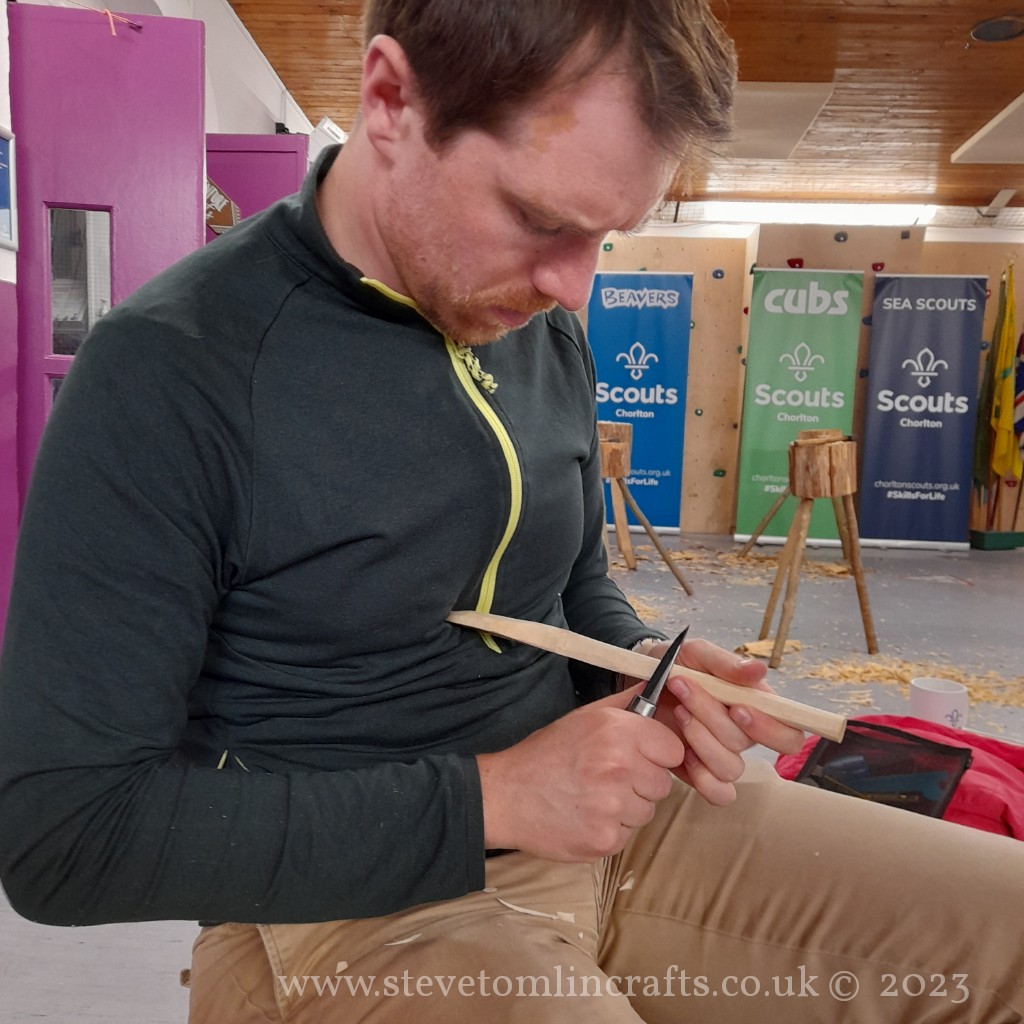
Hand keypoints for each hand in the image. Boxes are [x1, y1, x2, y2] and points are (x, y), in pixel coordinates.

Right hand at [477, 690, 684, 861]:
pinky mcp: (606, 840)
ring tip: (594, 797)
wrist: (507, 795)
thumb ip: (628, 704)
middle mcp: (619, 766)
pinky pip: (628, 834)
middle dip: (641, 783)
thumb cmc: (547, 753)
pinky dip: (611, 829)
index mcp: (617, 730)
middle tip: (608, 779)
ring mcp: (613, 806)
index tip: (640, 758)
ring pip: (647, 811)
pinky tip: (587, 816)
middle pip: (662, 783)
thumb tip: (666, 687)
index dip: (657, 755)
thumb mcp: (585, 717)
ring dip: (627, 808)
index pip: (673, 749)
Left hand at [625, 636, 804, 805]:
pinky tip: (680, 749)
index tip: (737, 709)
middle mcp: (743, 736)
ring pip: (729, 768)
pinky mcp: (699, 773)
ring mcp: (721, 756)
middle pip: (746, 745)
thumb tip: (760, 669)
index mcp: (755, 707)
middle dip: (712, 717)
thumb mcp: (697, 653)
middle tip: (684, 687)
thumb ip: (727, 664)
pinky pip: (716, 792)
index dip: (770, 729)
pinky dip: (699, 775)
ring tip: (677, 709)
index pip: (789, 735)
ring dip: (699, 738)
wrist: (641, 678)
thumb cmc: (677, 663)